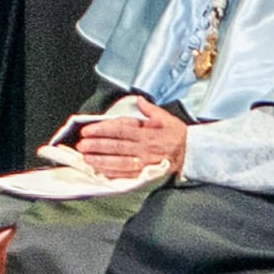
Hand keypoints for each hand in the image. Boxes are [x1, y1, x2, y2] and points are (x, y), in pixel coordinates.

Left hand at [66, 100, 187, 180]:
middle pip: (116, 146)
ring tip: (86, 158)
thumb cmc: (177, 134)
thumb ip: (149, 109)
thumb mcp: (165, 117)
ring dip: (101, 160)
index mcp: (146, 132)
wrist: (193, 152)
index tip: (87, 130)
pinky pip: (127, 174)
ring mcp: (144, 161)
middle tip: (81, 144)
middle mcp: (143, 147)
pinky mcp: (145, 172)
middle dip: (96, 145)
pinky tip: (100, 171)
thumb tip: (139, 100)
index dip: (102, 130)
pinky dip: (113, 173)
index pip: (119, 129)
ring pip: (119, 161)